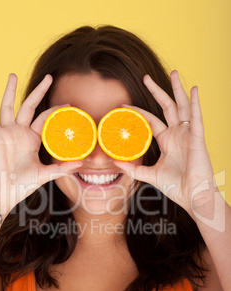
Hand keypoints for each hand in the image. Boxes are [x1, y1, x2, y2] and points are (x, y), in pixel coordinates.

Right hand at [0, 74, 81, 215]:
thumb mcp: (44, 174)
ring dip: (10, 90)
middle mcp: (20, 132)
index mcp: (32, 139)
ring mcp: (6, 132)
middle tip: (50, 77)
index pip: (45, 119)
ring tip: (12, 74)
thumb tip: (82, 164)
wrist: (3, 193)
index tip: (68, 105)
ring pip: (8, 106)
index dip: (56, 111)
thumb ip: (61, 168)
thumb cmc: (21, 185)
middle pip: (30, 106)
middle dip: (39, 91)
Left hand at [114, 71, 214, 216]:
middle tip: (145, 77)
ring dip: (177, 90)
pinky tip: (193, 90)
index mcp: (167, 141)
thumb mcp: (150, 175)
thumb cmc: (175, 187)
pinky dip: (195, 103)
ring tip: (173, 73)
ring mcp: (188, 134)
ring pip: (182, 107)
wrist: (192, 196)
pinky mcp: (197, 138)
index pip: (151, 120)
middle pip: (166, 107)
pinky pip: (197, 117)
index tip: (124, 105)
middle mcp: (177, 134)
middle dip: (157, 91)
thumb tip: (115, 163)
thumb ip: (133, 169)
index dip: (139, 111)